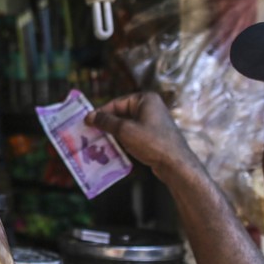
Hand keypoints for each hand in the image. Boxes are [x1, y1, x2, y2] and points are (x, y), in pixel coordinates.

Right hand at [86, 93, 200, 181]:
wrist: (176, 164)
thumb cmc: (152, 142)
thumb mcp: (125, 130)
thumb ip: (106, 121)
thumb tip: (89, 116)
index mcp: (145, 99)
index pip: (117, 103)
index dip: (101, 112)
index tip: (87, 122)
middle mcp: (151, 107)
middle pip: (121, 114)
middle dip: (107, 125)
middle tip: (91, 133)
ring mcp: (154, 122)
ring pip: (127, 125)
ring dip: (114, 134)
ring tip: (99, 142)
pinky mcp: (154, 136)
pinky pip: (134, 134)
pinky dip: (124, 140)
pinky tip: (113, 149)